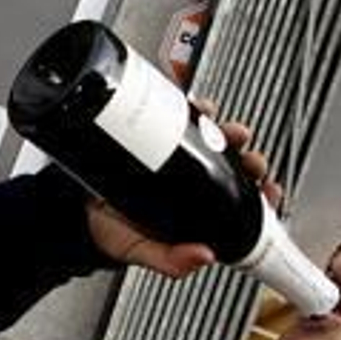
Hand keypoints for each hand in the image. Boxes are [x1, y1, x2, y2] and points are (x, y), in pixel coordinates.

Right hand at [85, 100, 282, 276]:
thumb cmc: (107, 234)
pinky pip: (173, 107)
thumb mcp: (140, 251)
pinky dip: (180, 87)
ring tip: (214, 117)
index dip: (261, 193)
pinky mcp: (155, 131)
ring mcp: (176, 156)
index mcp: (198, 212)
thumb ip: (170, 261)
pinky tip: (181, 78)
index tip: (269, 187)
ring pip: (210, 132)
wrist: (70, 210)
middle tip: (244, 152)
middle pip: (232, 162)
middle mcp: (192, 183)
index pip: (240, 200)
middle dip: (245, 154)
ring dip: (219, 121)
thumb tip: (204, 257)